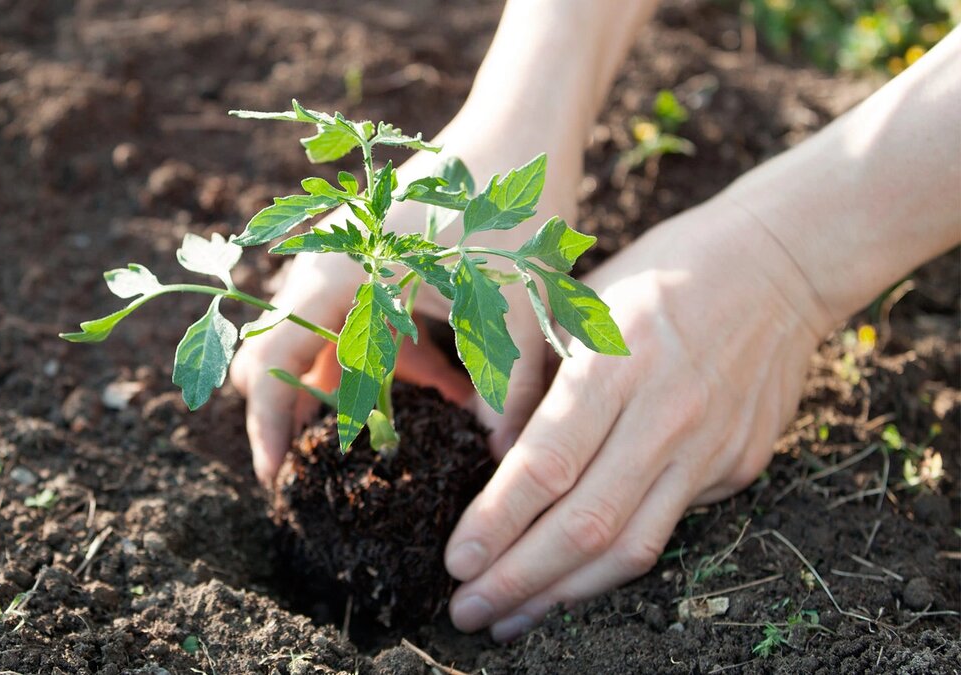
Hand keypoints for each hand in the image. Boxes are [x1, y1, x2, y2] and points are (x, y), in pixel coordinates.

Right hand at [230, 109, 583, 482]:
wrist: (526, 126)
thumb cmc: (509, 208)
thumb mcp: (508, 308)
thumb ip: (503, 391)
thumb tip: (501, 464)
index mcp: (336, 275)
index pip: (270, 365)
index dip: (266, 429)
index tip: (274, 480)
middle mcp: (325, 266)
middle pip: (283, 356)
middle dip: (308, 412)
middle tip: (339, 465)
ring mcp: (346, 260)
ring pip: (326, 343)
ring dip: (363, 387)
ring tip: (422, 418)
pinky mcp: (374, 260)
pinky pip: (362, 323)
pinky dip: (391, 359)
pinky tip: (450, 378)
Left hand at [443, 196, 832, 639]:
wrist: (778, 264)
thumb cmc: (660, 272)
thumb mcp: (582, 302)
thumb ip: (537, 379)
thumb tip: (497, 457)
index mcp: (616, 361)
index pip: (548, 463)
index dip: (497, 521)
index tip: (456, 562)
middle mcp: (666, 413)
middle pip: (586, 523)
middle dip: (518, 578)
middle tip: (467, 612)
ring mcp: (709, 446)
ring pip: (630, 546)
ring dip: (564, 594)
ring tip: (511, 619)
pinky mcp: (737, 467)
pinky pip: (666, 529)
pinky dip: (612, 564)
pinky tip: (571, 581)